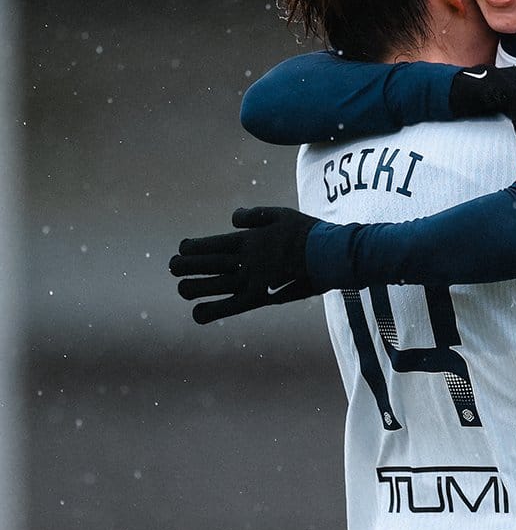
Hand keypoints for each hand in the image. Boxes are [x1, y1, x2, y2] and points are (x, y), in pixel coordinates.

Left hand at [169, 206, 317, 323]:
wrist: (329, 254)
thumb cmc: (308, 233)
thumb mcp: (281, 214)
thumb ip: (254, 216)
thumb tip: (233, 218)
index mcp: (250, 240)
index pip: (214, 244)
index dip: (195, 247)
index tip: (181, 249)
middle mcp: (246, 260)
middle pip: (210, 263)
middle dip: (189, 265)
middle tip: (172, 267)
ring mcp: (253, 279)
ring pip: (216, 284)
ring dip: (196, 286)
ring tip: (181, 288)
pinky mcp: (262, 296)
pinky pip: (233, 306)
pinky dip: (214, 310)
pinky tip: (197, 315)